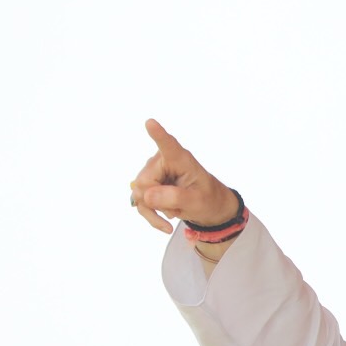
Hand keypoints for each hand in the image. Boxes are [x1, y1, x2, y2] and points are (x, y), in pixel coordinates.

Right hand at [130, 119, 241, 233]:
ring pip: (139, 194)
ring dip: (155, 209)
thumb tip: (146, 195)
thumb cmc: (207, 198)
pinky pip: (139, 202)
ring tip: (175, 211)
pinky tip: (165, 222)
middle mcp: (162, 161)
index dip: (158, 134)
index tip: (150, 122)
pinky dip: (151, 215)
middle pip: (144, 182)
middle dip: (157, 200)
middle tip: (177, 206)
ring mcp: (152, 172)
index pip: (168, 144)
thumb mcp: (197, 201)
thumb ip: (175, 197)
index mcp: (180, 158)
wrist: (206, 206)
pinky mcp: (147, 185)